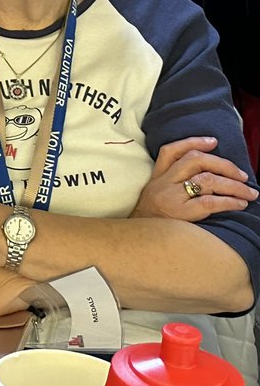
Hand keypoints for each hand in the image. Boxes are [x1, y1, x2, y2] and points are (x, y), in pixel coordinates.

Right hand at [130, 136, 257, 220]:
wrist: (138, 243)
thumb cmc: (151, 222)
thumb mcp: (154, 197)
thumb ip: (172, 184)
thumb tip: (209, 177)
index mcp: (156, 178)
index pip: (171, 151)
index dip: (193, 142)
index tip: (213, 142)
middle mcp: (163, 183)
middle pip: (195, 161)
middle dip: (223, 165)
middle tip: (242, 175)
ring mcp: (171, 197)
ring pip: (207, 179)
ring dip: (234, 185)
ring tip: (249, 192)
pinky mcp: (181, 213)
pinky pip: (210, 202)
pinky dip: (230, 201)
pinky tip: (240, 204)